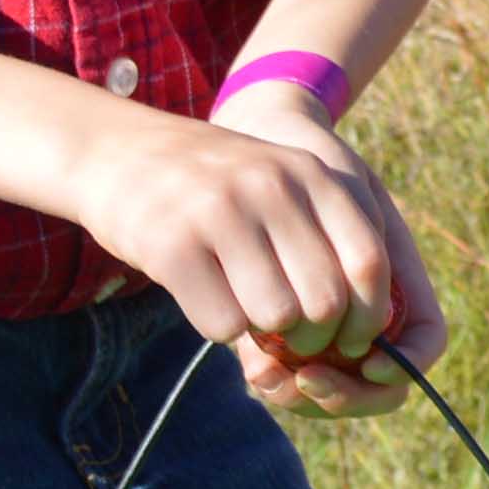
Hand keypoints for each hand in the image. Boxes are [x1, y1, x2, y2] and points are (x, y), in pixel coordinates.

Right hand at [61, 100, 422, 416]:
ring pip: (276, 318)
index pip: (369, 263)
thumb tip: (372, 327)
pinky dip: (217, 325)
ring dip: (261, 330)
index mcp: (310, 173)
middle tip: (287, 332)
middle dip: (312, 335)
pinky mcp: (172, 245)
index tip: (347, 337)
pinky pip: (222, 324)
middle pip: (325, 302)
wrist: (117, 151)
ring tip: (240, 302)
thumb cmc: (215, 185)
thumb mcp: (279, 183)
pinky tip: (203, 296)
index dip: (367, 317)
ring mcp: (219, 212)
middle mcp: (270, 187)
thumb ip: (325, 236)